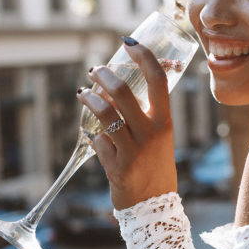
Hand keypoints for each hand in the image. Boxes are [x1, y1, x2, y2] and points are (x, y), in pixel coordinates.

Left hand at [77, 42, 177, 208]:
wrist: (155, 205)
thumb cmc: (156, 165)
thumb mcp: (160, 136)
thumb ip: (146, 113)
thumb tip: (119, 85)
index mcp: (164, 121)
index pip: (157, 79)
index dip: (143, 56)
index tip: (129, 43)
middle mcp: (151, 133)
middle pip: (122, 92)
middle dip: (103, 75)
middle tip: (94, 70)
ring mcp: (133, 150)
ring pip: (104, 114)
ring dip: (90, 99)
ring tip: (84, 94)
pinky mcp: (117, 166)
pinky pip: (98, 141)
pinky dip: (93, 135)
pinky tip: (93, 135)